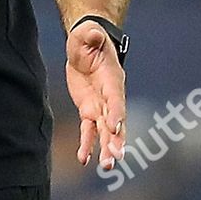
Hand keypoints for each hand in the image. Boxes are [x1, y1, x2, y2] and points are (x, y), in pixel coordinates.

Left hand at [65, 21, 127, 169]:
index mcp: (112, 78)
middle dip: (116, 139)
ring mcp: (101, 105)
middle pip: (116, 121)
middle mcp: (110, 96)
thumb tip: (94, 33)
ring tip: (106, 166)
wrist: (85, 45)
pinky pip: (89, 131)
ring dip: (106, 148)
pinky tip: (83, 160)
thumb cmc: (87, 38)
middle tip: (116, 157)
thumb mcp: (87, 33)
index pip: (116, 97)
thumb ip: (91, 36)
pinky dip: (87, 145)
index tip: (114, 127)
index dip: (116, 112)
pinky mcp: (89, 111)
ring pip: (106, 131)